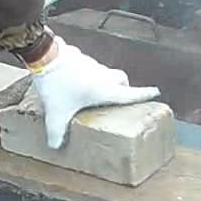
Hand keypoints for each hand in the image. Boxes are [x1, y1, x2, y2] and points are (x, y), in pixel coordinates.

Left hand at [28, 36, 158, 148]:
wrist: (44, 55)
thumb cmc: (57, 84)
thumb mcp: (56, 113)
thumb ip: (56, 131)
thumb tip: (55, 145)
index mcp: (104, 89)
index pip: (130, 93)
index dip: (144, 94)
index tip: (156, 91)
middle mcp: (103, 75)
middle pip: (121, 79)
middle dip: (124, 87)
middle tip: (119, 96)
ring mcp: (92, 64)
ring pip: (105, 72)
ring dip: (104, 80)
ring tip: (92, 92)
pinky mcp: (80, 57)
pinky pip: (90, 66)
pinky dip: (88, 74)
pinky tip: (74, 81)